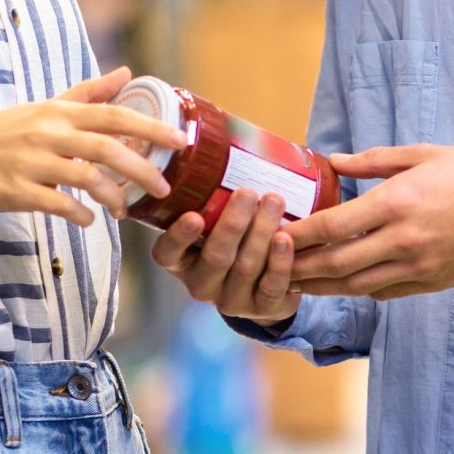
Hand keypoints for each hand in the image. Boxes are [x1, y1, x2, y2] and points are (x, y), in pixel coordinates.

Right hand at [0, 67, 188, 226]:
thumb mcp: (42, 107)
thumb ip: (87, 93)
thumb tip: (127, 72)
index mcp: (57, 111)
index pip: (115, 115)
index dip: (152, 128)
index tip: (181, 141)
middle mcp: (48, 132)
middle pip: (109, 148)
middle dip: (143, 170)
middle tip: (165, 189)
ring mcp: (31, 162)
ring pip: (87, 179)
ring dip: (114, 197)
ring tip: (125, 211)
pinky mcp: (16, 191)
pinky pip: (58, 204)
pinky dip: (79, 215)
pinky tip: (88, 221)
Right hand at [152, 189, 299, 322]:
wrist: (266, 285)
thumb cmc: (237, 240)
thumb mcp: (217, 223)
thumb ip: (214, 199)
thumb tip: (227, 143)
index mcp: (182, 261)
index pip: (168, 253)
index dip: (178, 236)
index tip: (193, 216)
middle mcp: (201, 283)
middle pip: (215, 257)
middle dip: (233, 224)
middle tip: (248, 193)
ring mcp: (231, 300)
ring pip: (245, 268)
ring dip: (260, 233)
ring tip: (274, 203)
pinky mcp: (262, 309)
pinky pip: (271, 286)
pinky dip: (280, 262)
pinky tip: (286, 239)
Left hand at [285, 146, 453, 298]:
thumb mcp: (424, 154)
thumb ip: (374, 161)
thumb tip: (333, 162)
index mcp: (398, 203)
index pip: (333, 226)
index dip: (299, 234)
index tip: (275, 234)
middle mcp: (404, 240)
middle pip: (338, 264)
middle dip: (301, 267)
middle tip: (273, 266)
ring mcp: (419, 266)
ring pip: (358, 286)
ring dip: (324, 287)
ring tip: (297, 283)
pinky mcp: (433, 282)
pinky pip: (387, 292)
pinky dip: (361, 290)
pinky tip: (345, 285)